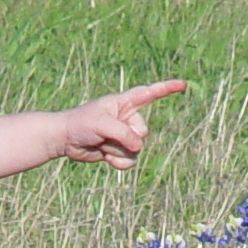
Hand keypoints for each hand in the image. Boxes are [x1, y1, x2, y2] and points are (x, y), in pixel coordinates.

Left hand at [59, 79, 185, 168]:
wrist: (66, 140)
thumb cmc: (81, 124)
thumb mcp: (102, 123)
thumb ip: (123, 133)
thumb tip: (137, 146)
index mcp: (125, 103)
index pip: (149, 93)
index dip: (166, 88)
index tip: (182, 84)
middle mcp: (128, 118)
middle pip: (143, 131)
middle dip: (126, 137)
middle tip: (106, 135)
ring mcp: (125, 135)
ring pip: (137, 148)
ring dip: (118, 151)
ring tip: (102, 144)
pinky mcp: (120, 151)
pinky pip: (130, 160)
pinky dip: (119, 162)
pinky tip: (106, 158)